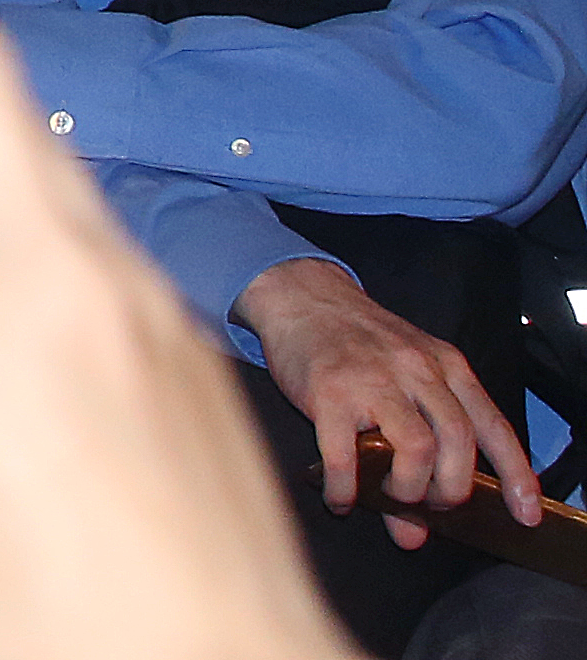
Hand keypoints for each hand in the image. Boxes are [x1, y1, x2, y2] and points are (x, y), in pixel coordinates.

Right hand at [236, 253, 535, 542]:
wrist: (302, 296)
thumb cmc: (357, 342)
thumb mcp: (403, 378)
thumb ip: (421, 444)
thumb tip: (412, 532)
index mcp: (446, 365)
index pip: (493, 425)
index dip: (515, 475)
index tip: (526, 514)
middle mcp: (417, 369)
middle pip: (458, 442)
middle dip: (450, 490)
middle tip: (431, 505)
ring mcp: (373, 379)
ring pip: (417, 448)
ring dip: (408, 489)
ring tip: (391, 497)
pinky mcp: (329, 391)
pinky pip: (345, 455)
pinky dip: (346, 488)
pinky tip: (340, 498)